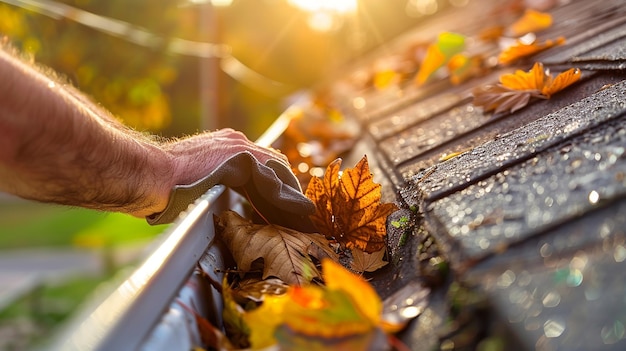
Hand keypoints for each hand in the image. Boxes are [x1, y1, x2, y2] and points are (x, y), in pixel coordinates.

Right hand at [148, 128, 314, 228]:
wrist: (147, 173)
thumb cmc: (159, 184)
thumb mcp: (190, 181)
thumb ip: (208, 185)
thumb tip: (208, 203)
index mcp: (223, 146)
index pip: (260, 164)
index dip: (273, 186)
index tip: (281, 204)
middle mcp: (235, 142)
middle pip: (274, 165)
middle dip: (287, 190)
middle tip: (299, 213)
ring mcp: (239, 147)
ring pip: (277, 171)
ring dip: (290, 194)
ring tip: (302, 215)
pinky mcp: (242, 158)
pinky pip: (273, 177)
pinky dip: (286, 194)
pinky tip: (297, 210)